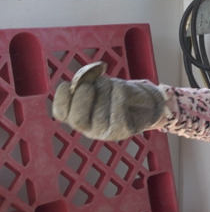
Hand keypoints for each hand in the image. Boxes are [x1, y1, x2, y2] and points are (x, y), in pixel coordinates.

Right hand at [52, 61, 167, 140]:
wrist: (147, 102)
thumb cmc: (118, 93)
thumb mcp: (100, 84)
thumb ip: (88, 82)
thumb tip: (83, 79)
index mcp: (78, 116)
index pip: (60, 113)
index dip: (62, 97)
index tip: (70, 84)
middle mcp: (90, 129)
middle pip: (77, 119)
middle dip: (82, 98)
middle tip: (90, 86)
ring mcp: (106, 132)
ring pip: (99, 114)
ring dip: (104, 92)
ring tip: (112, 85)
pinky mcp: (123, 131)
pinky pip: (118, 113)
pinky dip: (118, 96)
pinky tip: (121, 89)